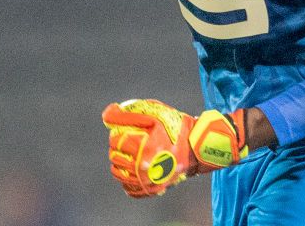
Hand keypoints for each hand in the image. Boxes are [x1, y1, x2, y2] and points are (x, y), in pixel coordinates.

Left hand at [101, 99, 246, 197]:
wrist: (197, 148)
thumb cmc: (176, 127)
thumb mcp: (155, 114)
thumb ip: (128, 114)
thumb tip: (107, 115)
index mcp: (144, 149)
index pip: (115, 141)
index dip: (116, 133)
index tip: (123, 130)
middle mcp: (145, 169)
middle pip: (115, 158)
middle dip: (117, 148)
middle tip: (125, 142)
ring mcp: (149, 182)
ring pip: (119, 175)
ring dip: (119, 163)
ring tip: (126, 154)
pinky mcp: (153, 190)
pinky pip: (130, 189)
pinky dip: (127, 180)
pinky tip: (131, 170)